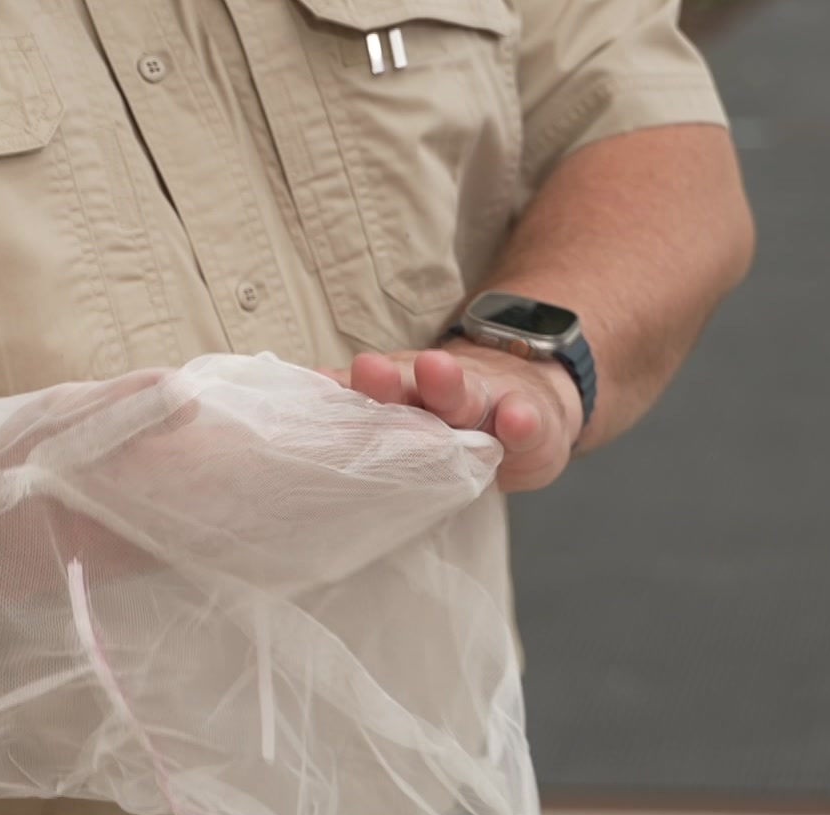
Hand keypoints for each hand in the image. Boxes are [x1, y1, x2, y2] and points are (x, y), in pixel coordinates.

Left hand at [323, 342, 582, 491]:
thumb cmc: (452, 420)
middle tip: (369, 369)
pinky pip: (528, 427)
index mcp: (403, 399)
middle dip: (389, 381)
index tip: (320, 384)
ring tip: (435, 370)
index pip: (372, 394)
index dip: (346, 391)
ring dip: (447, 384)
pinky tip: (517, 421)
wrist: (526, 409)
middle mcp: (439, 397)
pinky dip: (522, 423)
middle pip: (411, 386)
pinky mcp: (532, 430)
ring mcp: (488, 409)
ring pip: (465, 397)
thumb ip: (361, 410)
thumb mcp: (412, 412)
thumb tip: (297, 400)